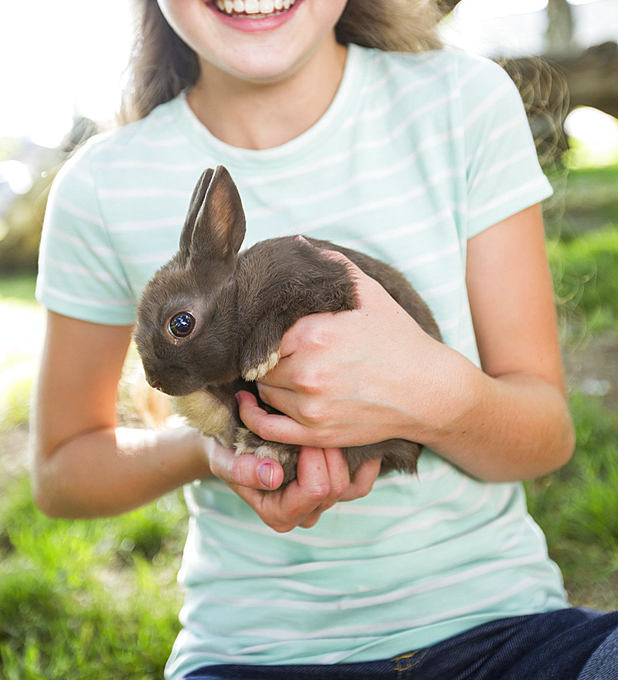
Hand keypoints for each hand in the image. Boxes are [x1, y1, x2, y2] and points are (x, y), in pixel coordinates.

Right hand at [206, 439, 380, 531]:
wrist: (232, 443)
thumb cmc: (226, 450)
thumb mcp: (223, 458)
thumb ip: (241, 470)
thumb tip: (272, 477)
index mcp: (279, 515)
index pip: (314, 490)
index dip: (313, 457)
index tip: (302, 427)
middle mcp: (303, 515)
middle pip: (335, 488)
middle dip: (327, 451)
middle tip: (315, 420)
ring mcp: (320, 504)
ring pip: (349, 485)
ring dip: (340, 453)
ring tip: (325, 426)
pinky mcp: (334, 490)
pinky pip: (361, 484)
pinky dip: (363, 465)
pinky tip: (356, 442)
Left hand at [236, 253, 444, 451]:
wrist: (429, 390)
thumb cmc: (399, 339)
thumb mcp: (370, 293)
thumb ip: (332, 266)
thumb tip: (299, 244)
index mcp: (314, 334)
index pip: (263, 332)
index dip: (266, 330)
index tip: (273, 330)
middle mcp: (308, 373)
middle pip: (260, 363)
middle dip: (267, 356)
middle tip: (282, 351)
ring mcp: (312, 408)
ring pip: (264, 392)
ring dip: (268, 382)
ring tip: (282, 372)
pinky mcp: (318, 435)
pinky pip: (267, 429)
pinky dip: (253, 416)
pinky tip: (249, 403)